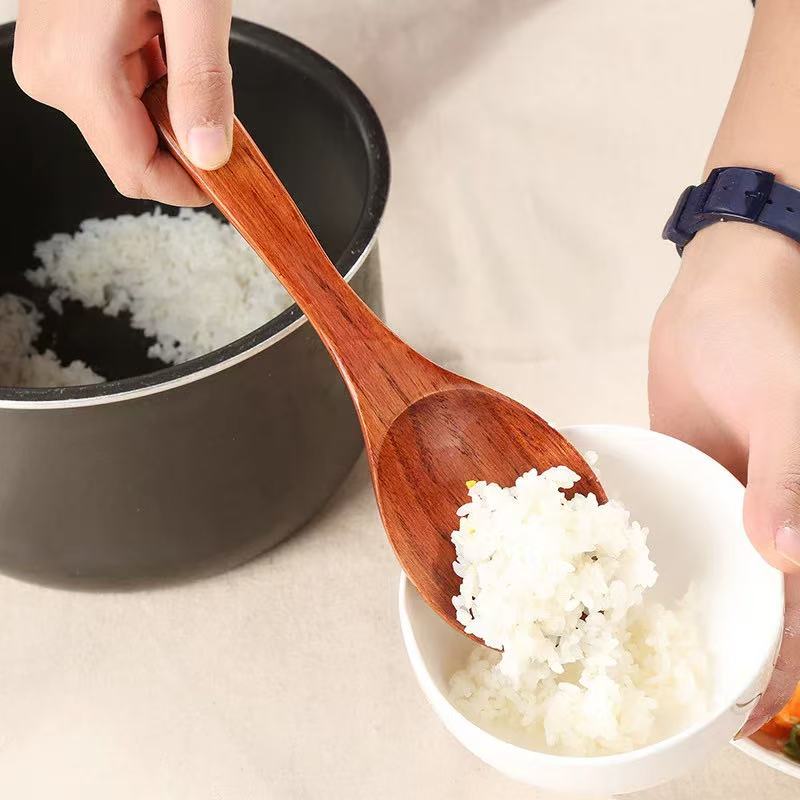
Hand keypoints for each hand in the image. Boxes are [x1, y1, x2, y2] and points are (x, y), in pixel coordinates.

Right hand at [12, 0, 233, 205]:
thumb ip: (203, 80)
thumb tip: (209, 155)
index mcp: (77, 72)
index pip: (137, 174)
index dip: (191, 189)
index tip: (236, 183)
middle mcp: (53, 75)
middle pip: (134, 153)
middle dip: (188, 145)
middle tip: (226, 105)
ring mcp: (54, 62)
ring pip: (131, 127)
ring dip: (176, 111)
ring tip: (193, 52)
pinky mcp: (65, 50)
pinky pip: (121, 96)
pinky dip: (160, 89)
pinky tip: (172, 47)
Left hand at [650, 221, 799, 735]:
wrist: (718, 300)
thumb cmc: (768, 342)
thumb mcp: (786, 405)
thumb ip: (789, 476)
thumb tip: (786, 554)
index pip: (797, 613)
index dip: (779, 667)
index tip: (740, 711)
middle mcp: (765, 525)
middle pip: (749, 606)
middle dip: (716, 651)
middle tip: (657, 695)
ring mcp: (718, 507)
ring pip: (701, 574)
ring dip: (672, 611)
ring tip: (617, 653)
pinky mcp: (679, 484)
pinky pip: (660, 530)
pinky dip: (637, 557)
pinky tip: (600, 584)